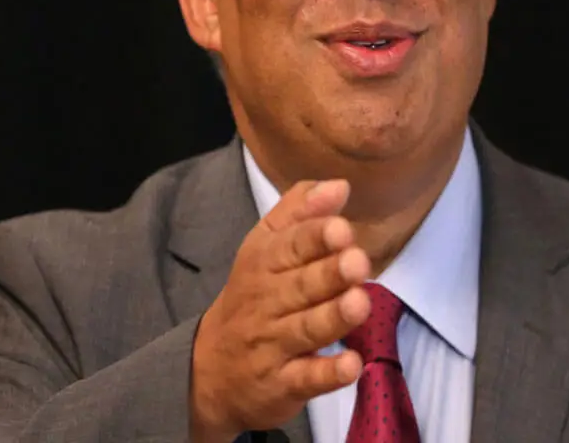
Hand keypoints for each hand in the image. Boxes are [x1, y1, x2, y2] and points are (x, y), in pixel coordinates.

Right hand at [189, 179, 370, 441]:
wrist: (209, 369)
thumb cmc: (253, 295)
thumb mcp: (264, 246)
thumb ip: (300, 212)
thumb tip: (340, 185)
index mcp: (263, 262)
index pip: (289, 246)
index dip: (316, 237)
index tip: (342, 227)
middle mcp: (266, 301)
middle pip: (300, 285)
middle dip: (329, 273)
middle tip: (358, 262)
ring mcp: (272, 344)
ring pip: (306, 329)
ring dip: (333, 316)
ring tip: (359, 303)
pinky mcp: (282, 384)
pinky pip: (306, 378)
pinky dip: (328, 373)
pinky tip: (352, 364)